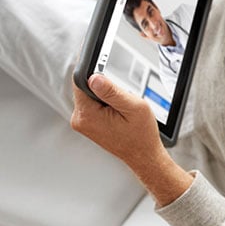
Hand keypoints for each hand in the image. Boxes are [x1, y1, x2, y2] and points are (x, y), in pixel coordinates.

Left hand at [71, 75, 192, 205]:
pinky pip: (92, 104)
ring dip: (106, 96)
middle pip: (85, 87)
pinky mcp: (87, 123)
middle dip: (104, 86)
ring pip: (90, 95)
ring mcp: (82, 123)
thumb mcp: (133, 107)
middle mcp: (79, 119)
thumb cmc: (141, 135)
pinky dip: (105, 103)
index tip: (106, 71)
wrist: (143, 155)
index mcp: (87, 115)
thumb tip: (94, 77)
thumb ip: (112, 91)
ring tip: (122, 110)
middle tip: (122, 99)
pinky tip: (118, 114)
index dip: (93, 71)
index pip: (81, 80)